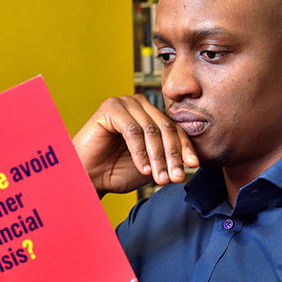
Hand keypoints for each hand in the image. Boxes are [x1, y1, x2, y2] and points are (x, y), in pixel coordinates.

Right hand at [72, 95, 199, 194]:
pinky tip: (143, 169)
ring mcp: (124, 103)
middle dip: (173, 155)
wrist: (88, 177)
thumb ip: (169, 159)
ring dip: (158, 157)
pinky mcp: (110, 108)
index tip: (193, 166)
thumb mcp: (152, 166)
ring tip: (160, 178)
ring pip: (151, 130)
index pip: (174, 128)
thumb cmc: (116, 171)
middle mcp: (138, 104)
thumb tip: (193, 161)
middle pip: (165, 127)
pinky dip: (140, 152)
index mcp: (150, 114)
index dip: (185, 148)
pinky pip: (132, 130)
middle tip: (176, 177)